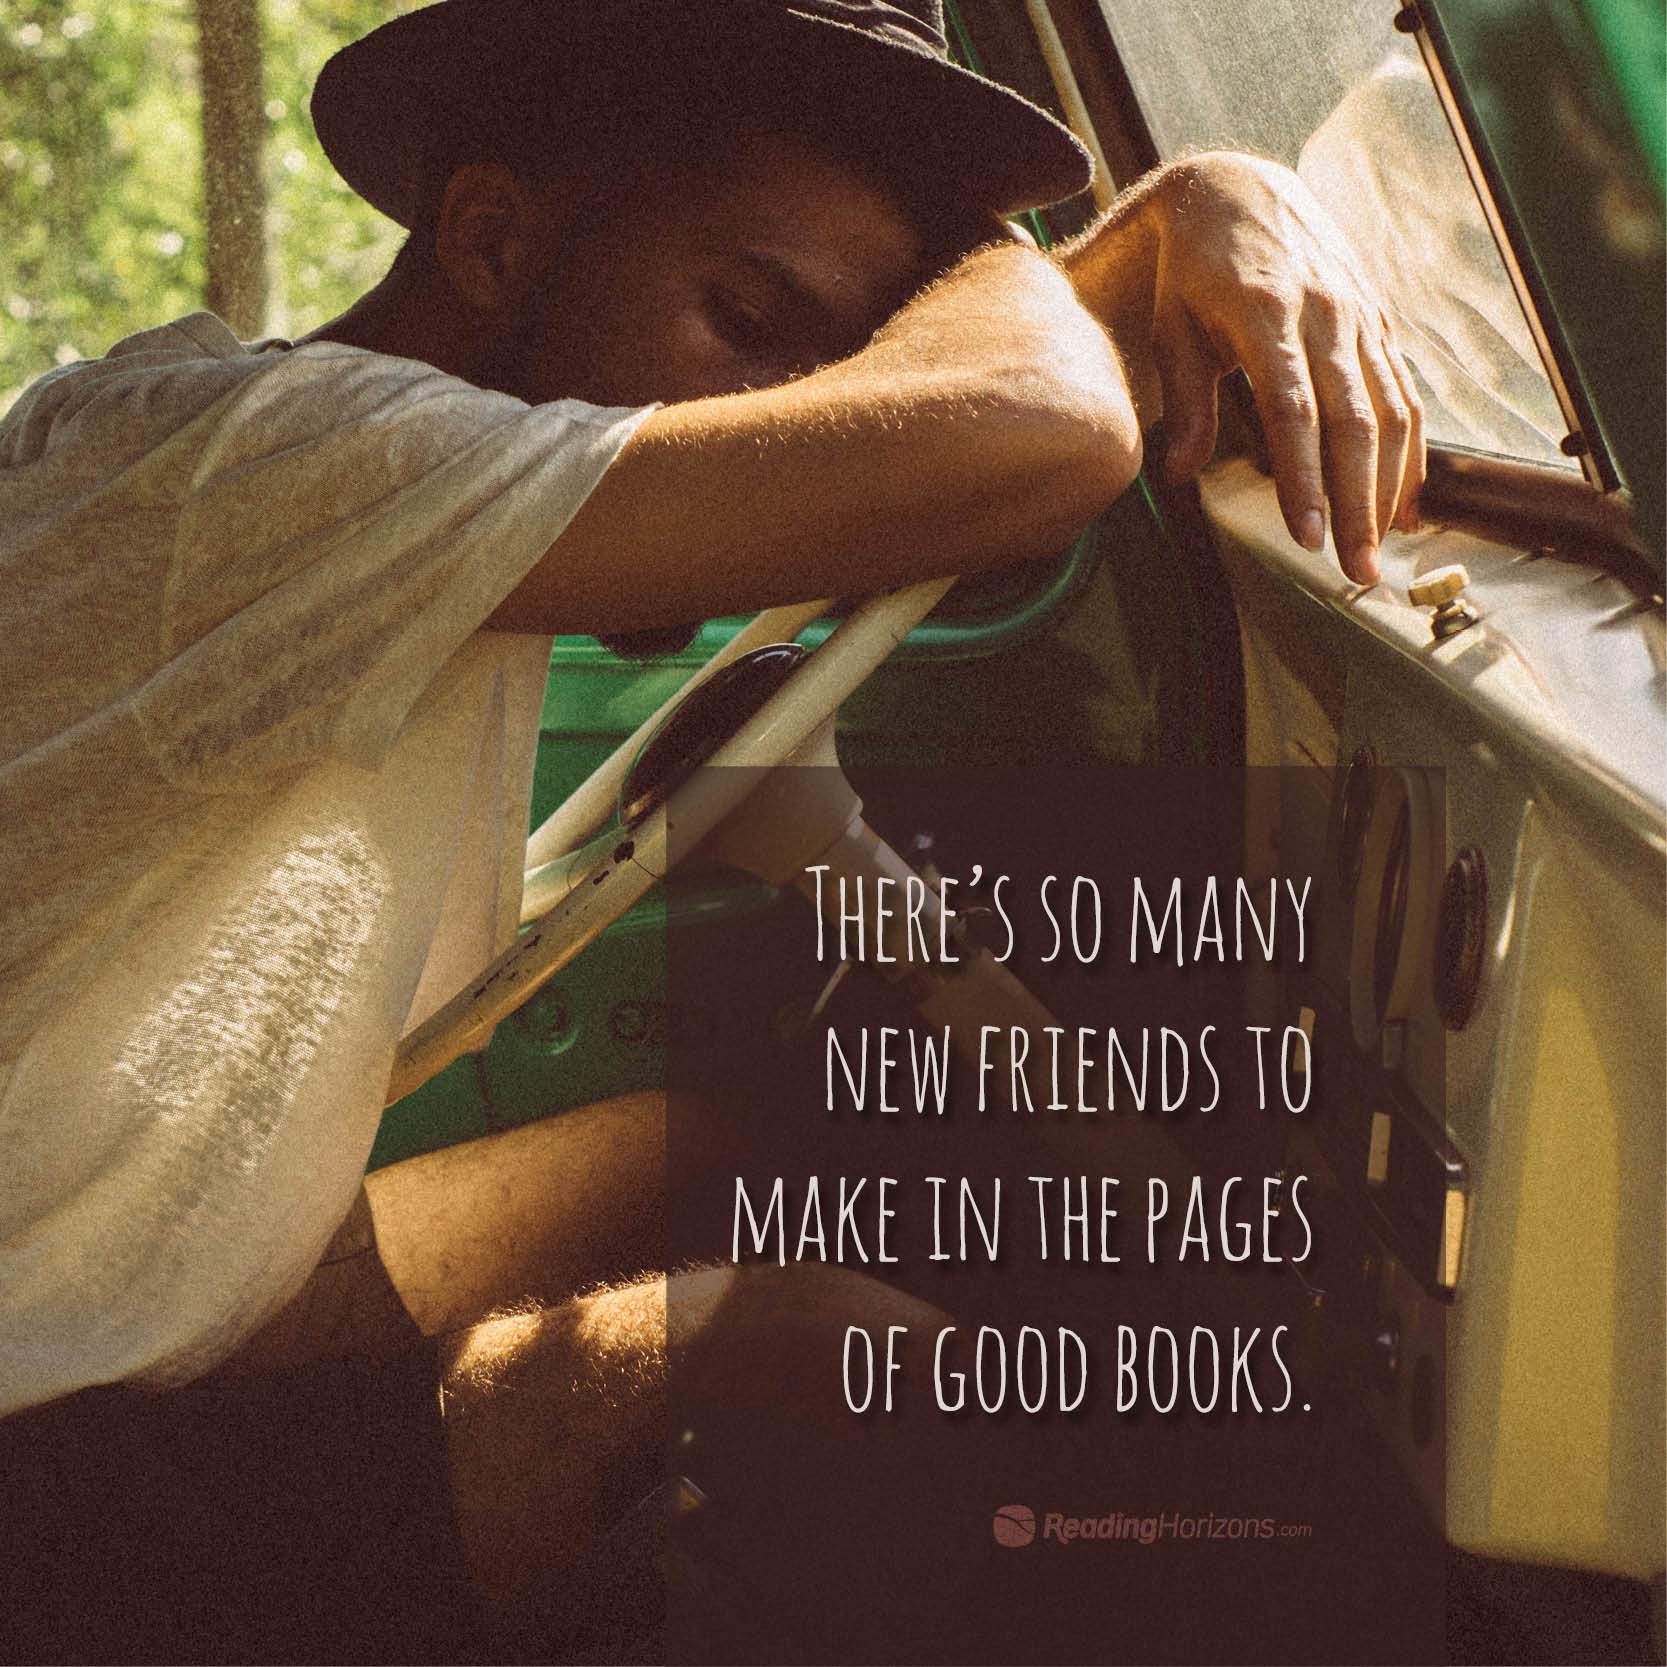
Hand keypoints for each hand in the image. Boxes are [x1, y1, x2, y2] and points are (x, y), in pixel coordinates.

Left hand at [1065, 153, 1423, 583]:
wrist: (1236, 189)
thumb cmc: (1191, 270)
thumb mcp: (1171, 326)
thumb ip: (1186, 401)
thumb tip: (1178, 476)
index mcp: (1268, 313)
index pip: (1293, 411)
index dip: (1305, 479)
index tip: (1307, 538)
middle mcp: (1327, 314)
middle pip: (1354, 422)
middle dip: (1358, 504)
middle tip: (1357, 572)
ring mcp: (1360, 318)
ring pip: (1391, 412)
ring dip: (1389, 489)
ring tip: (1379, 553)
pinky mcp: (1378, 323)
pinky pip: (1403, 395)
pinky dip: (1409, 454)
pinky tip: (1403, 507)